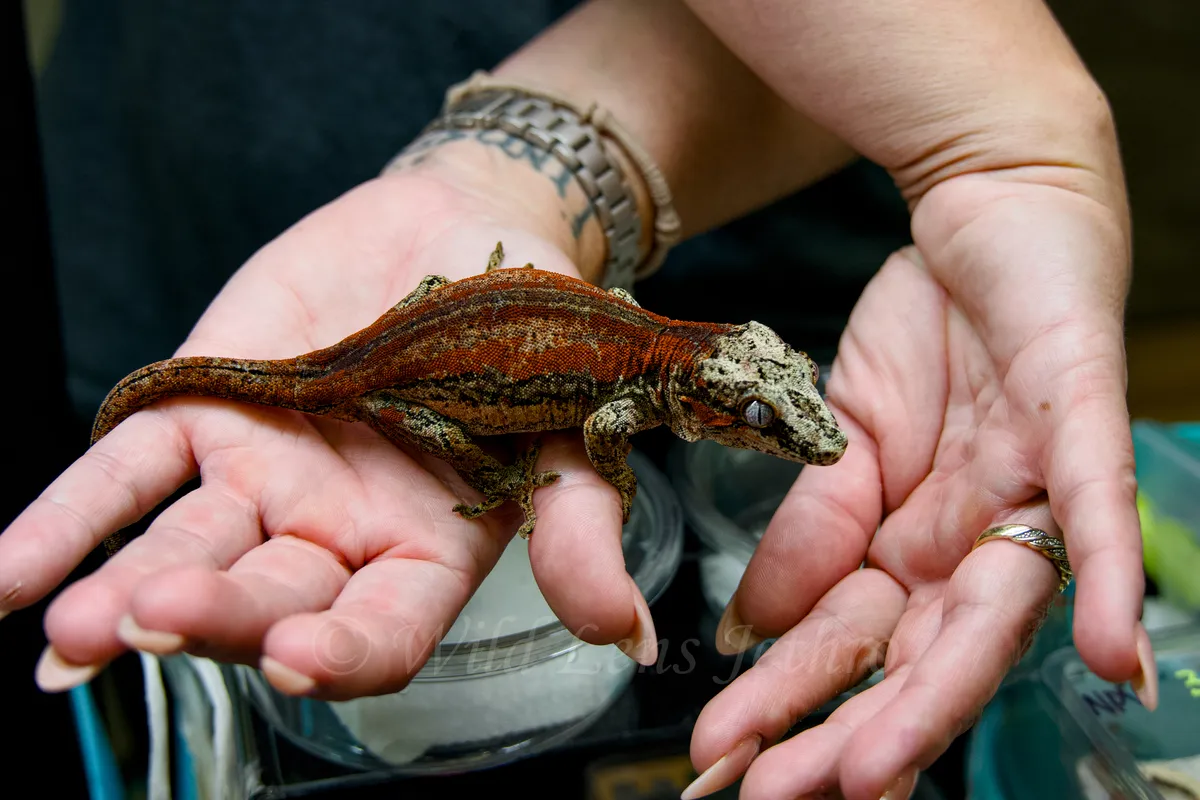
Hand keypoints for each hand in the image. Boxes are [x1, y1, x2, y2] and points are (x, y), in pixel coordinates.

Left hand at [0, 138, 657, 698]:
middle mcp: (333, 537)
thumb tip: (627, 636)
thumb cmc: (535, 334)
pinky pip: (119, 477)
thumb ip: (579, 527)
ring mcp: (260, 481)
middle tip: (156, 622)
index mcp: (426, 553)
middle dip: (215, 618)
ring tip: (76, 630)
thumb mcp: (568, 422)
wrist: (469, 227)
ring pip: (188, 549)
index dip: (343, 653)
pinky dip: (57, 527)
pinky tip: (0, 581)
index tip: (299, 661)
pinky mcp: (200, 412)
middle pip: (269, 600)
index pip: (381, 631)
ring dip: (124, 592)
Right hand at [683, 174, 1146, 799]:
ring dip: (938, 695)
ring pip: (993, 614)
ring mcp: (1031, 490)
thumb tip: (755, 625)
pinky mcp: (1077, 422)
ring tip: (874, 774)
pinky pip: (1098, 512)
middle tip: (779, 798)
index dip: (789, 699)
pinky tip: (1115, 660)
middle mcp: (977, 539)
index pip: (848, 642)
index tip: (725, 756)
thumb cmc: (928, 324)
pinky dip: (1111, 584)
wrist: (986, 205)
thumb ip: (811, 525)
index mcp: (915, 542)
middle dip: (848, 731)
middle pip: (917, 656)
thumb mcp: (839, 430)